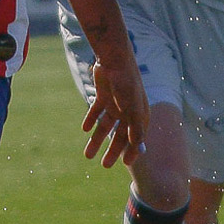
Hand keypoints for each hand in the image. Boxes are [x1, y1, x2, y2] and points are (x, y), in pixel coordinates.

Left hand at [81, 44, 147, 169]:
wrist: (114, 59)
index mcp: (139, 114)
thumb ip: (135, 127)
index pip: (136, 137)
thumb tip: (138, 146)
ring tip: (88, 154)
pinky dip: (91, 120)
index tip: (124, 164)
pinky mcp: (104, 95)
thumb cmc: (127, 83)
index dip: (131, 151)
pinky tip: (85, 129)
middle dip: (112, 150)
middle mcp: (128, 111)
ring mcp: (115, 103)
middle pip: (119, 135)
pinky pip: (96, 112)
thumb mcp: (133, 108)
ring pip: (105, 126)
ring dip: (97, 140)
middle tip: (104, 165)